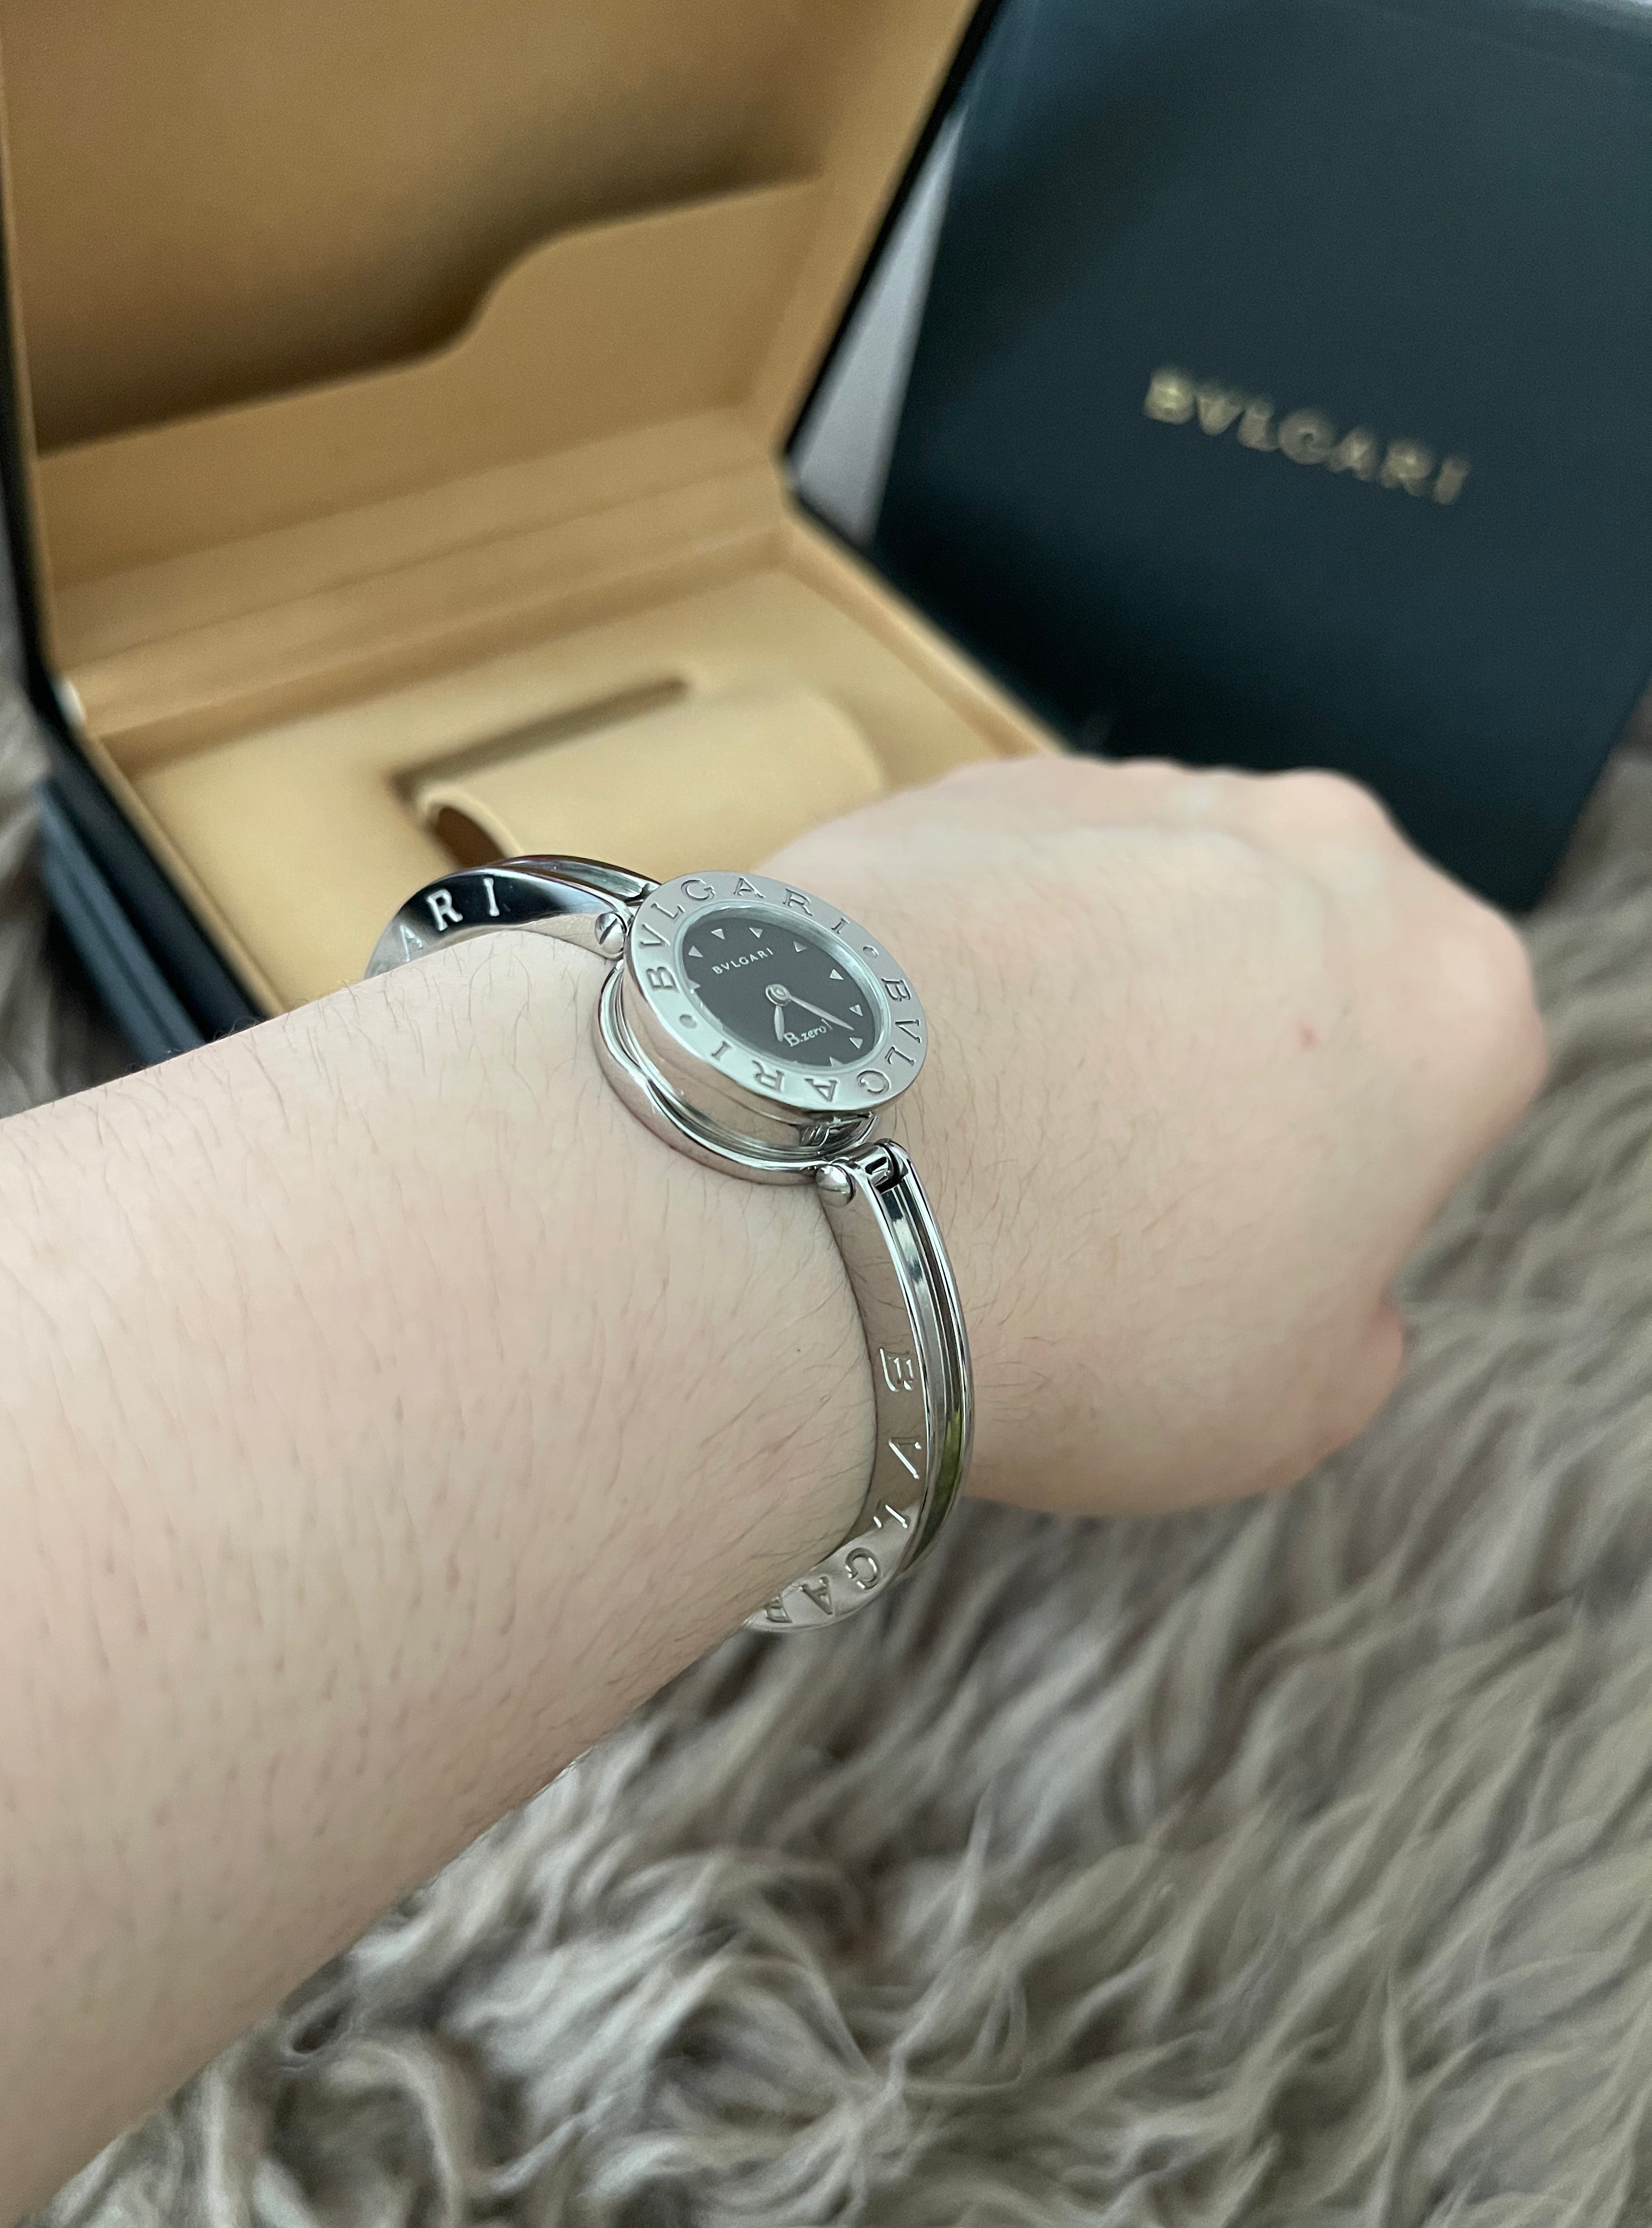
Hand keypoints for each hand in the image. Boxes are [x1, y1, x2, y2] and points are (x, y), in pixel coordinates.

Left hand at [767, 756, 1545, 1514]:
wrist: (812, 1197)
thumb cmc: (1083, 1317)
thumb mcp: (1293, 1405)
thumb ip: (1356, 1319)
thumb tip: (1326, 1276)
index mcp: (1456, 997)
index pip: (1442, 1080)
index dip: (1346, 1177)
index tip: (1249, 1240)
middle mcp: (1326, 851)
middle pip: (1307, 968)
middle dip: (1236, 1063)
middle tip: (1119, 1189)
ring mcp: (1142, 794)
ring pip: (1162, 906)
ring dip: (1107, 998)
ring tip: (996, 1131)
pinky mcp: (980, 782)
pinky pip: (1020, 877)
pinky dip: (991, 955)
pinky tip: (920, 1063)